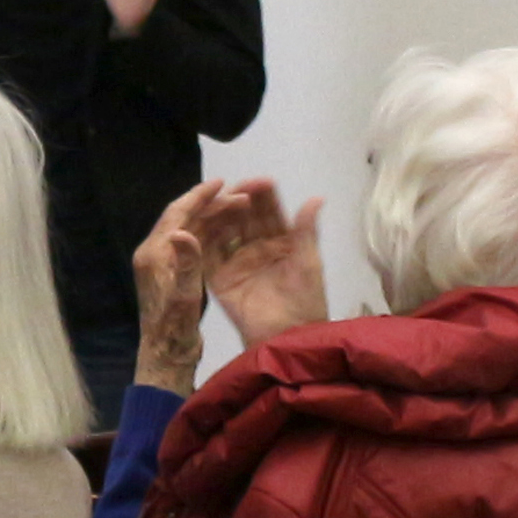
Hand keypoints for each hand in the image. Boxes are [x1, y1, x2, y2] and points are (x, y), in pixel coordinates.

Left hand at [130, 184, 223, 391]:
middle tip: (240, 194)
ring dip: (212, 218)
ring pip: (188, 230)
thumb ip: (185, 263)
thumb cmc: (175, 328)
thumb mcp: (184, 296)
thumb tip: (183, 231)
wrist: (166, 355)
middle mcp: (153, 253)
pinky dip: (209, 235)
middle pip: (183, 218)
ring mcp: (161, 263)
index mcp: (154, 253)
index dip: (198, 196)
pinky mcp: (170, 274)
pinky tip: (228, 231)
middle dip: (210, 205)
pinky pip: (190, 245)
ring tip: (240, 208)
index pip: (176, 214)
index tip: (221, 182)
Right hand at [206, 192, 331, 345]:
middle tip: (238, 187)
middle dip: (241, 200)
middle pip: (244, 217)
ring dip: (223, 214)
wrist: (288, 336)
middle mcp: (256, 247)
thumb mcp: (308, 262)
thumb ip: (306, 230)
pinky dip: (203, 239)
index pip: (269, 211)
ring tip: (222, 201)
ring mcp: (236, 261)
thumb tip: (315, 197)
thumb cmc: (305, 300)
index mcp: (281, 242)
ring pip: (225, 230)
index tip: (261, 181)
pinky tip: (201, 223)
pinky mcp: (219, 278)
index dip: (265, 196)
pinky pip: (208, 255)